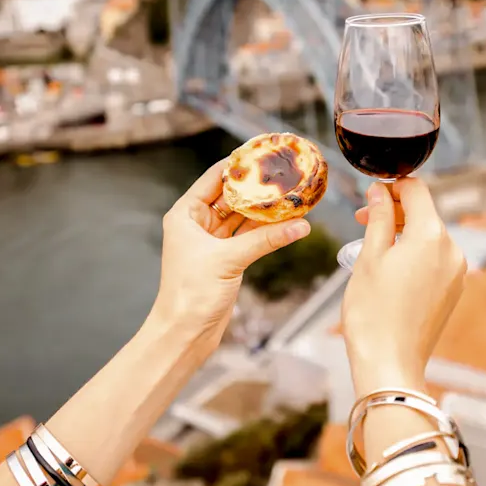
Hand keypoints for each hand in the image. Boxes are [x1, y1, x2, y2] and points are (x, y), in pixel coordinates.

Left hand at [151, 158, 310, 347]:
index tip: (262, 152)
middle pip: (231, 196)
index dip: (238, 165)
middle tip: (283, 173)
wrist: (184, 333)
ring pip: (243, 217)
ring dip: (264, 209)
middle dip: (256, 187)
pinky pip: (249, 237)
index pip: (214, 178)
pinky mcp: (225, 259)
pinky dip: (266, 231)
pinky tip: (288, 223)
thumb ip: (266, 239)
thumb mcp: (228, 260)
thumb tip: (301, 225)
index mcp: (185, 214)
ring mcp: (212, 241)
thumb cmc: (190, 294)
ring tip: (291, 195)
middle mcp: (197, 224)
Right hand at [341, 179, 465, 395]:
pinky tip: (391, 269)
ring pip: (430, 237)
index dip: (392, 186)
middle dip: (395, 212)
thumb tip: (379, 192)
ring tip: (374, 247)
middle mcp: (452, 250)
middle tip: (364, 220)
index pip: (417, 191)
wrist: (390, 364)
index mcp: (431, 236)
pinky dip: (415, 254)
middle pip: (425, 214)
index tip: (371, 195)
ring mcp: (456, 273)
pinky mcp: (453, 291)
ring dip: (404, 233)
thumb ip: (378, 218)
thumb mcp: (369, 257)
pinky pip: (435, 260)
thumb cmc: (373, 313)